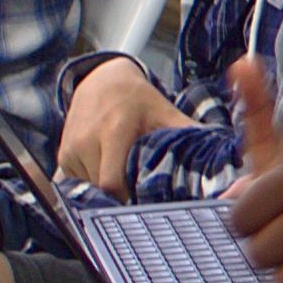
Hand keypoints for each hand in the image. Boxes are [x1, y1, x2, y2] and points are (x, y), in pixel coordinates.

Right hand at [59, 59, 190, 196]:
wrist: (103, 80)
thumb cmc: (138, 99)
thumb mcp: (166, 113)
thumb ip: (190, 134)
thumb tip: (220, 158)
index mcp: (115, 130)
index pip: (113, 184)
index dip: (128, 199)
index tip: (144, 202)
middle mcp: (87, 140)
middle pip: (102, 190)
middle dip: (120, 197)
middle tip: (138, 195)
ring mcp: (71, 149)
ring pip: (89, 190)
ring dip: (105, 193)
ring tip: (123, 180)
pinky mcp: (62, 156)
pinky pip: (77, 185)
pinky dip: (91, 187)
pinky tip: (106, 176)